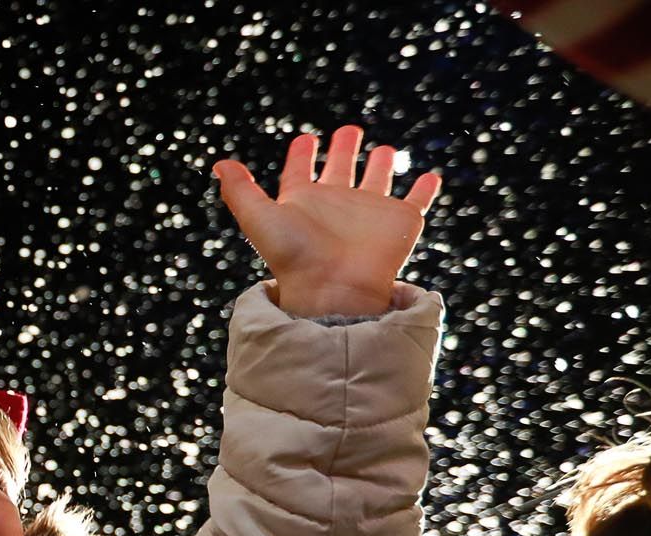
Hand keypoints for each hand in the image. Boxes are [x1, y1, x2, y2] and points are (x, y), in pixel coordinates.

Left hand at [212, 128, 440, 317]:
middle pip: (341, 170)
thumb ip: (240, 192)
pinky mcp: (400, 222)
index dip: (301, 156)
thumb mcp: (259, 218)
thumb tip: (219, 165)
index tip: (304, 139)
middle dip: (344, 149)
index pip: (300, 172)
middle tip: (348, 130)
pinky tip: (431, 177)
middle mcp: (336, 205)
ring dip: (381, 165)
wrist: (333, 289)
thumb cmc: (294, 256)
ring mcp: (369, 213)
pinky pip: (416, 201)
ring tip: (384, 149)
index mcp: (302, 202)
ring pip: (377, 181)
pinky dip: (425, 189)